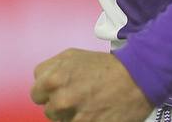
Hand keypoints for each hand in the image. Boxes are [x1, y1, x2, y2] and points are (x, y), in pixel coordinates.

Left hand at [31, 49, 153, 121]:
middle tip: (75, 99)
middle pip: (47, 110)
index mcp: (54, 78)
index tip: (60, 89)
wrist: (135, 78)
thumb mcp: (72, 56)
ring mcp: (75, 116)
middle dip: (58, 105)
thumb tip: (42, 83)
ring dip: (69, 117)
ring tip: (85, 107)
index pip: (36, 93)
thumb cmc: (103, 65)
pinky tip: (92, 114)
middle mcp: (61, 98)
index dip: (48, 91)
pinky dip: (81, 120)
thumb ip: (52, 69)